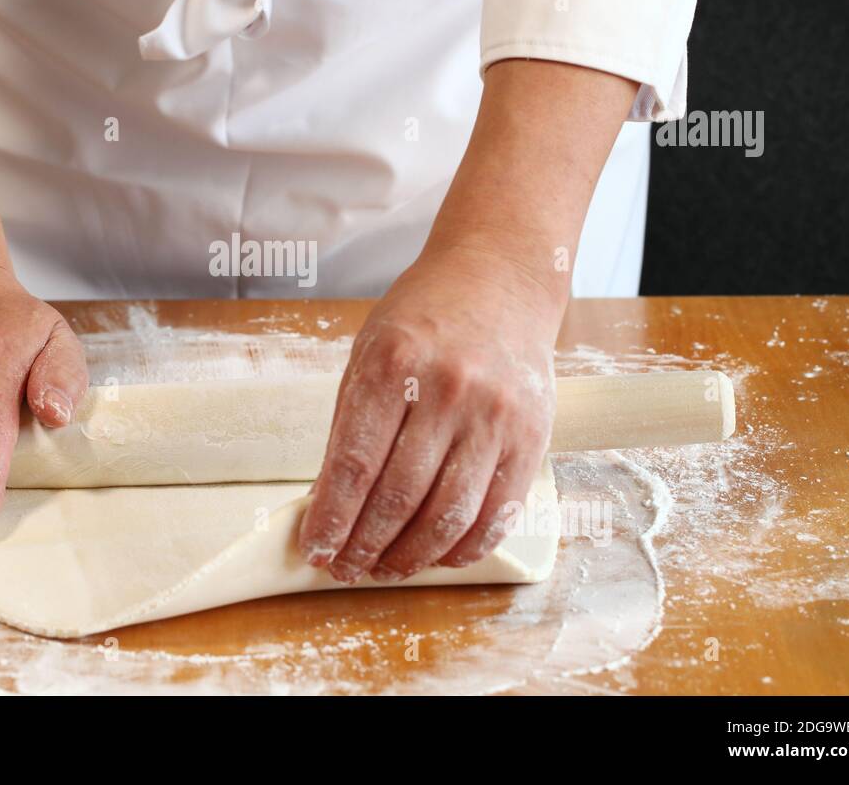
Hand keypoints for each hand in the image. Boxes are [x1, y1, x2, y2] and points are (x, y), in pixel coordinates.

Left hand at [298, 248, 559, 582]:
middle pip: (399, 496)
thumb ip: (352, 425)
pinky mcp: (532, 435)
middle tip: (347, 568)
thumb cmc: (424, 318)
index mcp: (393, 365)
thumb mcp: (370, 352)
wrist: (500, 280)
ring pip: (449, 514)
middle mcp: (447, 390)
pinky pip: (498, 512)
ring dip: (412, 556)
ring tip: (386, 569)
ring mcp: (494, 415)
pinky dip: (465, 546)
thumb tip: (330, 504)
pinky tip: (439, 556)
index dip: (333, 519)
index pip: (355, 464)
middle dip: (366, 544)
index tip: (317, 550)